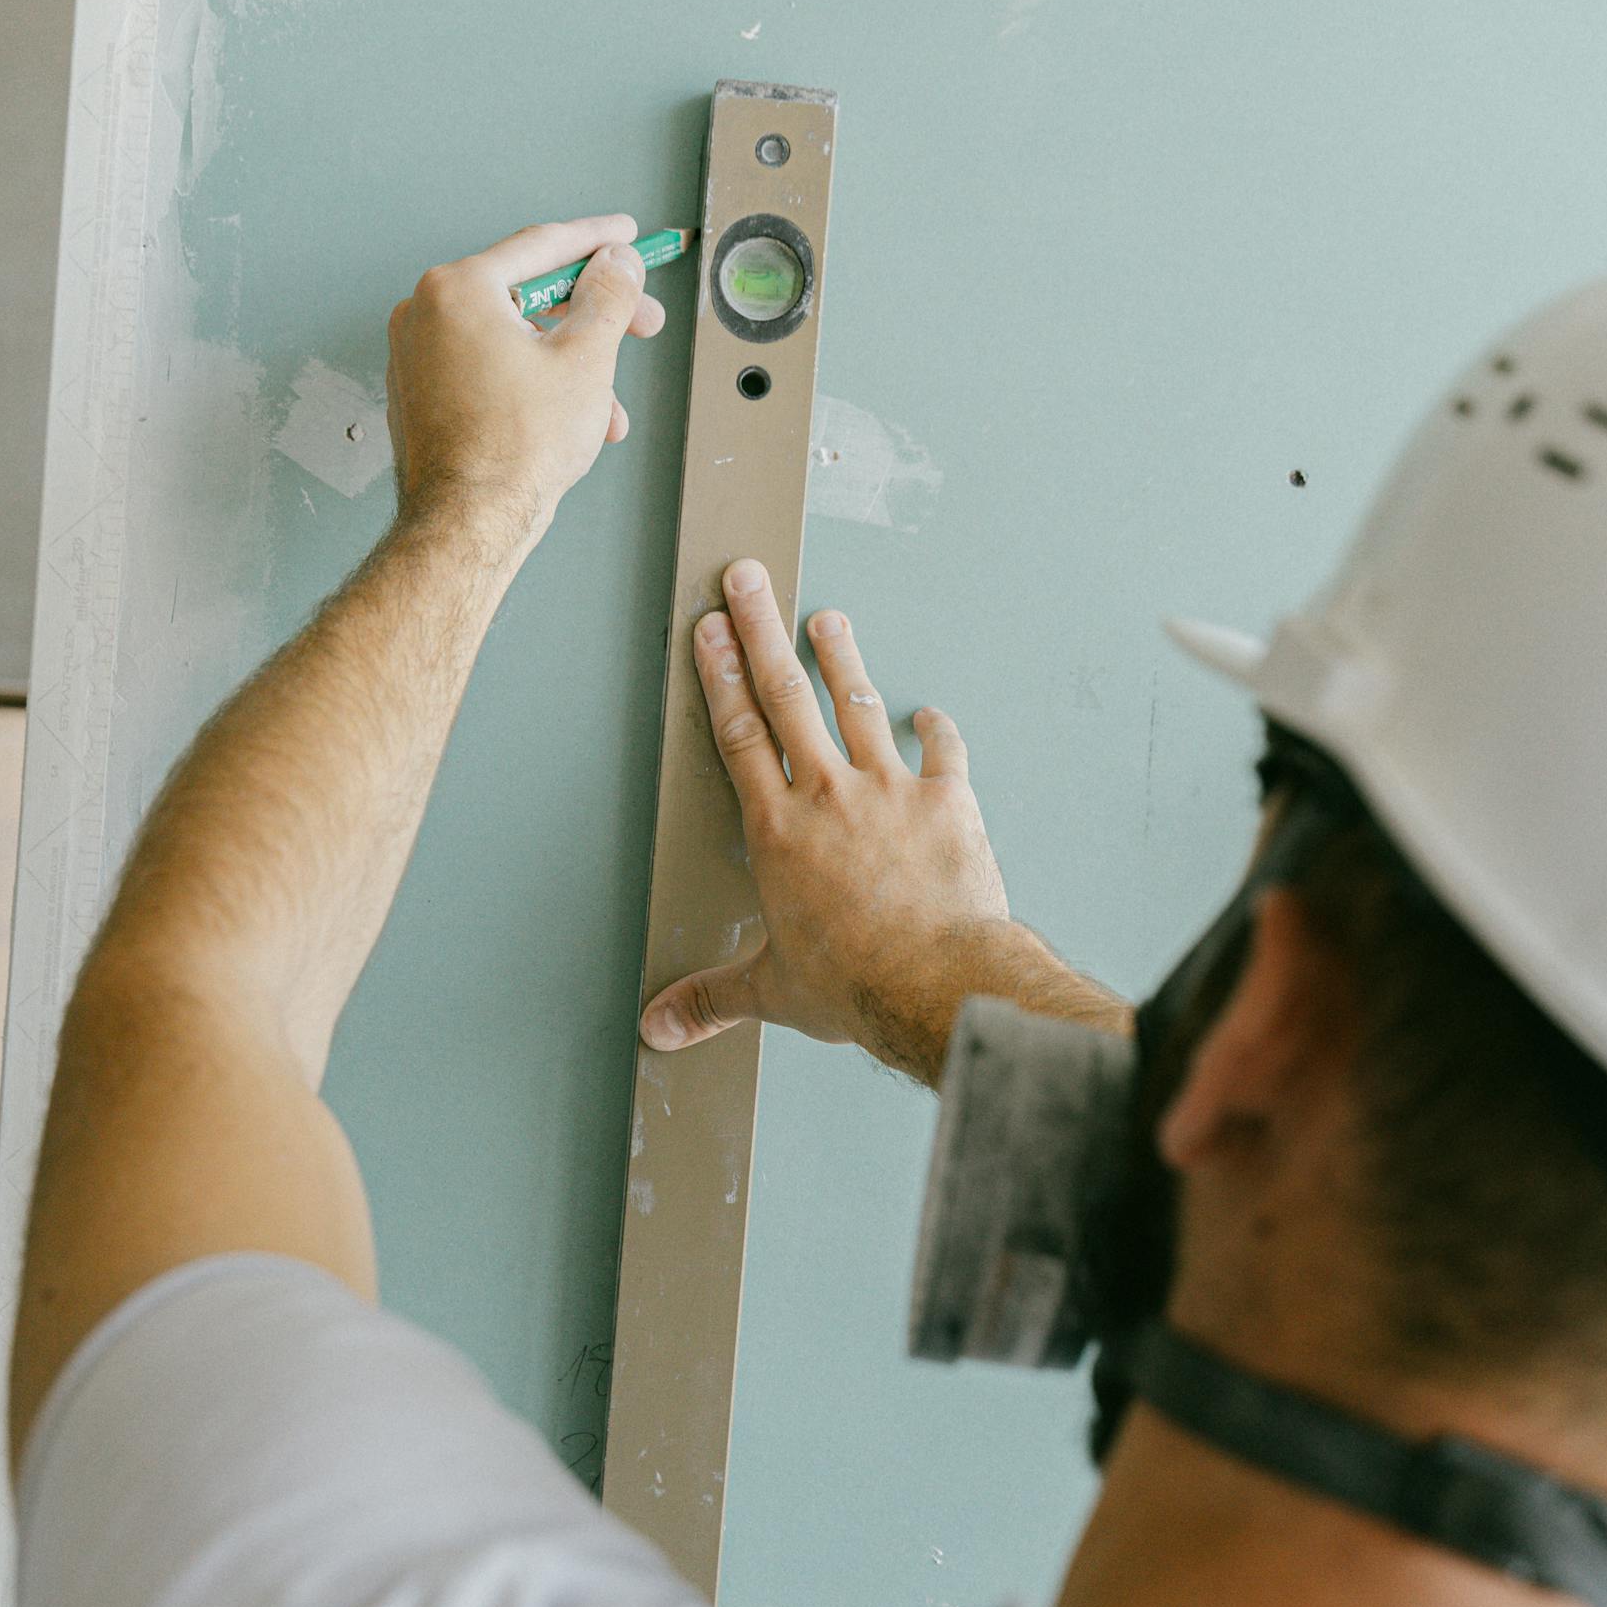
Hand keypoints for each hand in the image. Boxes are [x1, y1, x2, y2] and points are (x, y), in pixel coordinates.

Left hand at [386, 214, 665, 542]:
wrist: (468, 525)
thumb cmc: (513, 451)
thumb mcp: (586, 358)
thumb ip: (608, 296)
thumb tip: (617, 264)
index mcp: (458, 289)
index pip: (542, 246)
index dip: (597, 240)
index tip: (625, 236)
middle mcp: (425, 314)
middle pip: (528, 295)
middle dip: (592, 316)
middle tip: (640, 324)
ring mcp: (417, 357)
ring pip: (513, 341)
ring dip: (569, 366)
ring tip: (607, 405)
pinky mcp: (421, 396)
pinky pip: (488, 371)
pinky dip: (532, 385)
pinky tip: (568, 420)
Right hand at [639, 559, 1022, 1079]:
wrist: (934, 983)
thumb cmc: (855, 985)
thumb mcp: (771, 990)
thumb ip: (712, 997)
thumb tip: (659, 1027)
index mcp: (778, 832)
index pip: (739, 736)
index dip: (721, 678)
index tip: (708, 632)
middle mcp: (829, 795)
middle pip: (787, 696)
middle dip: (762, 631)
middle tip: (748, 579)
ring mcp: (891, 791)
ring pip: (860, 706)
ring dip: (843, 659)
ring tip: (828, 618)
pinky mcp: (948, 803)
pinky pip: (942, 753)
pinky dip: (936, 730)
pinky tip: (930, 712)